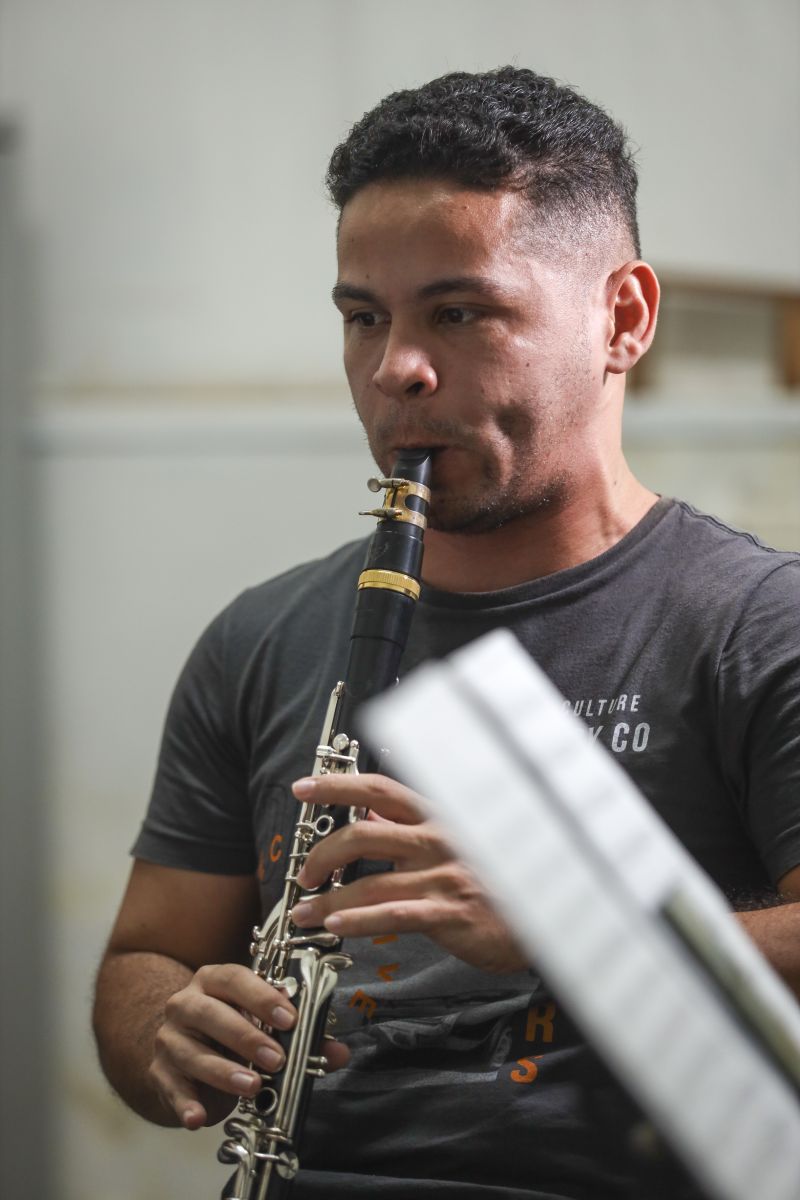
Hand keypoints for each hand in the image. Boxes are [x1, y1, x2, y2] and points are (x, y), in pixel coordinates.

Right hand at [149, 963, 348, 1128]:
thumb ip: (301, 1038)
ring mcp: (169, 1038)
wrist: (185, 1057)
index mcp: (213, 981)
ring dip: (224, 1071)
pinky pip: (171, 1089)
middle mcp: (185, 1004)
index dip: (261, 996)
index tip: (289, 1018)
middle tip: (276, 1059)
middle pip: (209, 1013)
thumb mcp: (263, 1028)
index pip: (234, 978)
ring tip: (253, 1087)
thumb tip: (339, 1052)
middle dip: (246, 1037)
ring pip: (192, 1053)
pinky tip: (199, 1118)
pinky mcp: (159, 1073)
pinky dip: (185, 1104)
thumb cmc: (231, 1034)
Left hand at [290, 773, 527, 973]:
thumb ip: (408, 827)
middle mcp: (437, 840)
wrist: (543, 911)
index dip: (338, 786)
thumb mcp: (452, 839)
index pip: (380, 790)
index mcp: (436, 817)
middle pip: (364, 834)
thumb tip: (367, 813)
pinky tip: (335, 926)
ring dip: (328, 898)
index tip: (302, 787)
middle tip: (304, 874)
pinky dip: (358, 920)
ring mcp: (443, 876)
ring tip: (304, 913)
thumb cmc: (494, 876)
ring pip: (370, 883)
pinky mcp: (449, 913)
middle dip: (323, 853)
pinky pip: (393, 914)